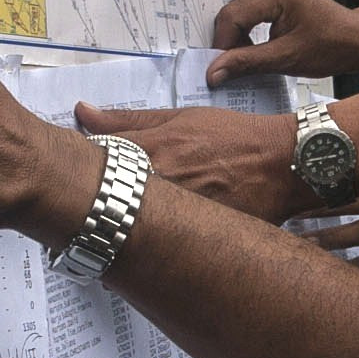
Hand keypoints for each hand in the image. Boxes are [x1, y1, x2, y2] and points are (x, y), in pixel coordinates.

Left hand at [76, 98, 304, 221]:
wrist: (284, 165)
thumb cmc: (235, 138)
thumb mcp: (181, 117)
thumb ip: (127, 119)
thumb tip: (82, 111)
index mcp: (152, 152)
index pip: (94, 163)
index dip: (79, 171)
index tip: (75, 175)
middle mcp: (161, 186)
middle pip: (105, 200)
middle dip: (95, 203)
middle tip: (91, 204)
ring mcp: (178, 215)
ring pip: (128, 227)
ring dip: (120, 224)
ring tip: (121, 222)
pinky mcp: (194, 238)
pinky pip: (159, 246)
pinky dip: (150, 243)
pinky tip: (152, 240)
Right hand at [208, 0, 358, 83]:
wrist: (356, 39)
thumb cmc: (332, 46)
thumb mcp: (286, 59)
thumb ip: (246, 62)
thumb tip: (214, 71)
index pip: (233, 16)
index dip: (223, 46)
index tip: (219, 70)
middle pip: (233, 13)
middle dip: (230, 43)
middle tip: (233, 69)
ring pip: (238, 13)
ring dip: (238, 39)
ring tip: (249, 60)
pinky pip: (248, 11)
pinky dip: (247, 32)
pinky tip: (256, 48)